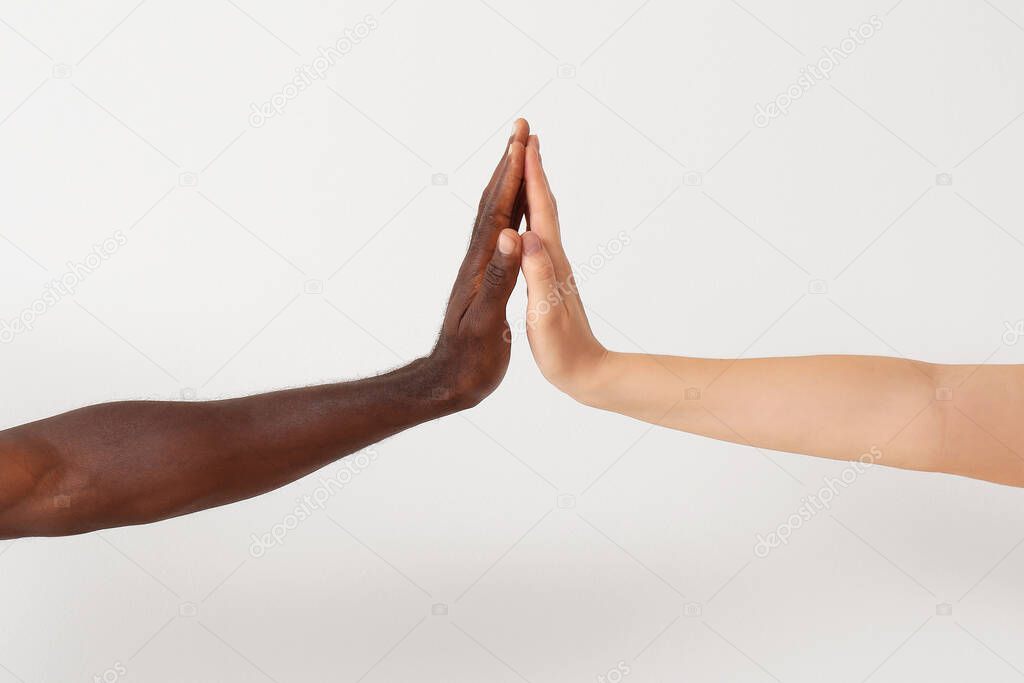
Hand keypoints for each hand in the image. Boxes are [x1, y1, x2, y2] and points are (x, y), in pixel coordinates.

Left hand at [429, 119, 528, 407]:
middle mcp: (479, 260)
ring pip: (494, 216)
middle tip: (520, 130)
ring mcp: (480, 270)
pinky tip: (516, 214)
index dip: (511, 174)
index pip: (498, 210)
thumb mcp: (486, 321)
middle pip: (493, 202)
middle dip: (508, 164)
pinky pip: (498, 236)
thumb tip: (511, 235)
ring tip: (519, 158)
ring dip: (507, 183)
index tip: (522, 139)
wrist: (446, 384)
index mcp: (482, 266)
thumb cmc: (468, 361)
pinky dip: (509, 214)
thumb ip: (500, 278)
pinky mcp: (484, 282)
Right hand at [519, 135, 607, 400]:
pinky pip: (537, 236)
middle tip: (524, 135)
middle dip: (532, 168)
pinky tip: (525, 219)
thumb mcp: (545, 314)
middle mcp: (554, 258)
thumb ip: (538, 275)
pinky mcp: (549, 279)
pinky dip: (530, 216)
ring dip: (532, 187)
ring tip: (523, 165)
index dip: (531, 174)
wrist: (587, 373)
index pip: (540, 209)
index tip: (524, 140)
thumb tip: (528, 236)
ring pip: (541, 217)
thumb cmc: (563, 351)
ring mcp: (553, 267)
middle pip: (543, 204)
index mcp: (550, 262)